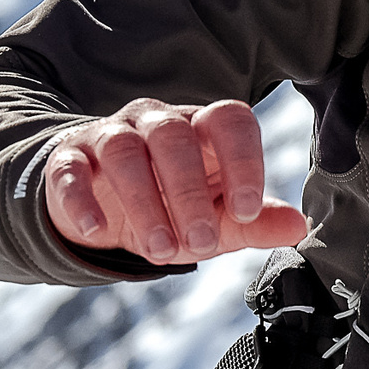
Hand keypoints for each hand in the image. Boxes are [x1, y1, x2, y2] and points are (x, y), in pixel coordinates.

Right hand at [43, 97, 309, 265]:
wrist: (102, 210)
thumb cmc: (172, 208)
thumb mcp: (216, 219)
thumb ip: (256, 222)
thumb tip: (300, 227)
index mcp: (203, 129)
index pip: (230, 120)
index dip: (244, 160)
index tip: (248, 210)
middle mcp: (158, 121)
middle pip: (175, 136)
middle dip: (190, 192)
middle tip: (200, 243)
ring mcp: (111, 136)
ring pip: (126, 151)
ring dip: (144, 201)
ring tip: (160, 248)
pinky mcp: (68, 160)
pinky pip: (70, 170)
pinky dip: (81, 199)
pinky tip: (96, 229)